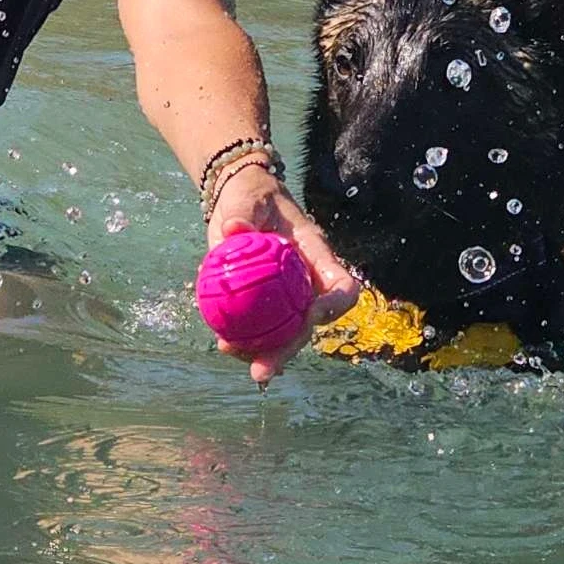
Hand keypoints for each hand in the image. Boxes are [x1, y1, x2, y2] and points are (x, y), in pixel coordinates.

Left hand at [206, 163, 358, 383]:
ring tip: (230, 352)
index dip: (333, 307)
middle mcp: (306, 283)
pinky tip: (222, 343)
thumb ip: (244, 211)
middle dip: (289, 349)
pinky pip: (256, 327)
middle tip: (262, 369)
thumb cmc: (251, 194)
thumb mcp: (249, 196)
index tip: (311, 317)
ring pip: (282, 334)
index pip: (340, 286)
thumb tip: (234, 229)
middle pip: (308, 324)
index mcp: (316, 256)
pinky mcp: (261, 303)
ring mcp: (284, 297)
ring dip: (261, 352)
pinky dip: (242, 339)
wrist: (236, 201)